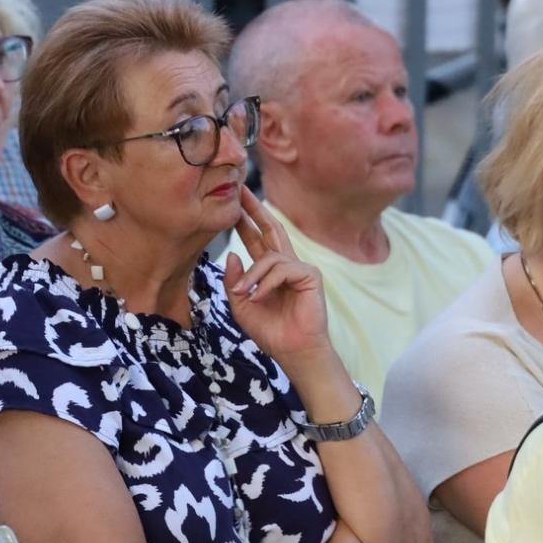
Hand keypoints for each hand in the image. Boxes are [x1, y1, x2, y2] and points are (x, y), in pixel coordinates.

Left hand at [224, 186, 331, 363]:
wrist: (293, 351)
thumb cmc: (270, 332)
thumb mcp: (240, 306)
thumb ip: (233, 281)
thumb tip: (232, 254)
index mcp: (270, 271)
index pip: (256, 239)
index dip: (245, 221)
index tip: (233, 205)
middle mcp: (286, 265)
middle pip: (270, 229)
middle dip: (255, 210)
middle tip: (240, 190)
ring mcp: (300, 268)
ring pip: (270, 257)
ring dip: (251, 276)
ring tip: (243, 295)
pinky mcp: (310, 275)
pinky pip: (282, 269)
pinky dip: (266, 284)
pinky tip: (259, 298)